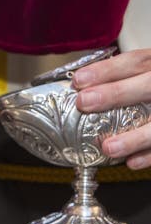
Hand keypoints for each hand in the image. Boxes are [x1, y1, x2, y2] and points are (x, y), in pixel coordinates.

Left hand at [73, 48, 150, 168]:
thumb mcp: (146, 74)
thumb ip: (123, 79)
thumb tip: (80, 89)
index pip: (137, 61)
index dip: (107, 69)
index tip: (79, 80)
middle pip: (150, 84)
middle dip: (117, 92)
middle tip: (86, 102)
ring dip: (136, 137)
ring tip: (109, 147)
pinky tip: (132, 162)